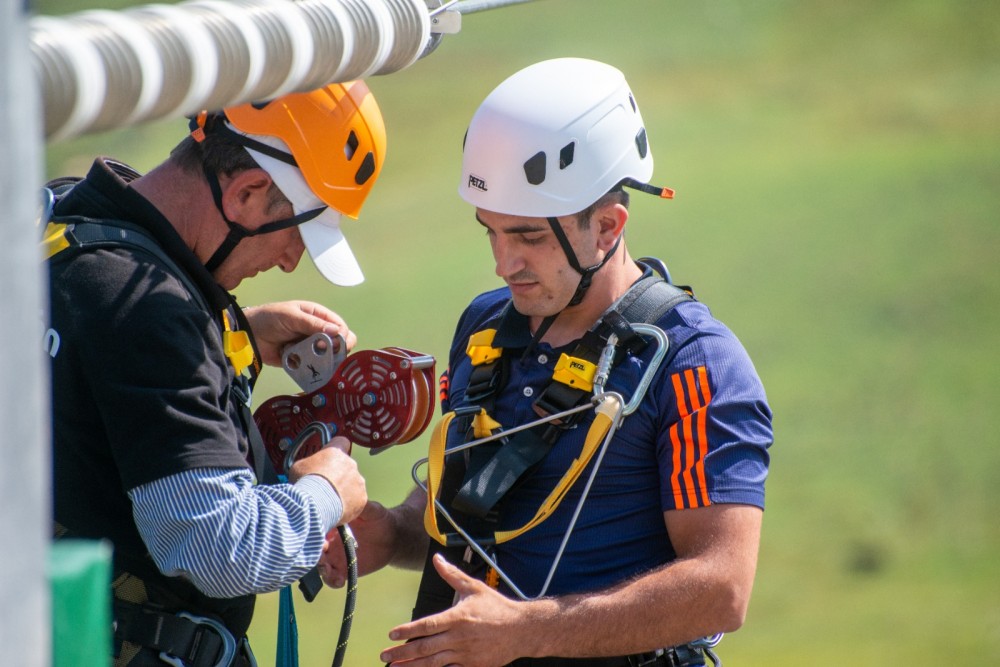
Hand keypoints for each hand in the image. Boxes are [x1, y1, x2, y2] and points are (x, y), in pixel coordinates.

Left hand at [243, 300, 355, 366]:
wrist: (249, 335)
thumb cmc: (270, 318)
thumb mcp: (291, 316)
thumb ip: (313, 324)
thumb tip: (336, 331)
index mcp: (318, 316)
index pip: (340, 326)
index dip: (342, 335)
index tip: (338, 344)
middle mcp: (317, 332)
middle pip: (338, 343)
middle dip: (335, 349)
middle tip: (325, 353)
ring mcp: (310, 347)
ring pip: (327, 357)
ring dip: (321, 359)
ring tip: (311, 358)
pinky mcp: (302, 360)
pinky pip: (312, 366)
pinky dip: (309, 367)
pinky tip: (301, 363)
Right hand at [288, 437, 366, 523]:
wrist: (314, 505)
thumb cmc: (305, 484)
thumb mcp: (299, 466)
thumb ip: (310, 463)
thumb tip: (308, 467)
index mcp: (335, 452)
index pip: (341, 442)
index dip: (336, 448)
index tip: (331, 456)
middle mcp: (350, 463)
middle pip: (347, 465)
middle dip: (338, 474)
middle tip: (326, 484)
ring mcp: (358, 480)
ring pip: (354, 482)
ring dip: (345, 489)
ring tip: (330, 499)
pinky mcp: (362, 497)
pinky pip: (359, 499)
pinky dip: (351, 503)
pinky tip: (339, 508)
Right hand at [320, 489, 428, 587]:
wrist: (392, 536)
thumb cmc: (378, 518)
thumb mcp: (370, 509)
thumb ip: (358, 505)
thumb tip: (349, 496)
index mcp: (331, 525)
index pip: (316, 529)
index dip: (314, 533)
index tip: (320, 536)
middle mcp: (329, 541)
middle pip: (313, 549)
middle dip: (313, 552)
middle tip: (323, 554)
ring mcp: (334, 557)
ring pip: (320, 565)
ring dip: (321, 568)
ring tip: (329, 569)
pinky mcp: (343, 570)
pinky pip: (333, 579)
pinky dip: (333, 581)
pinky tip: (340, 580)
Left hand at [379, 554, 530, 666]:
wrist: (522, 630)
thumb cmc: (498, 608)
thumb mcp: (474, 588)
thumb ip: (452, 575)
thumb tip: (437, 559)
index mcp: (457, 618)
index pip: (427, 625)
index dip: (407, 630)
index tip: (392, 634)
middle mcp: (459, 638)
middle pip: (425, 647)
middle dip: (402, 652)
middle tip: (385, 654)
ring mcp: (465, 654)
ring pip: (433, 663)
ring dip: (412, 666)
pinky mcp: (471, 665)